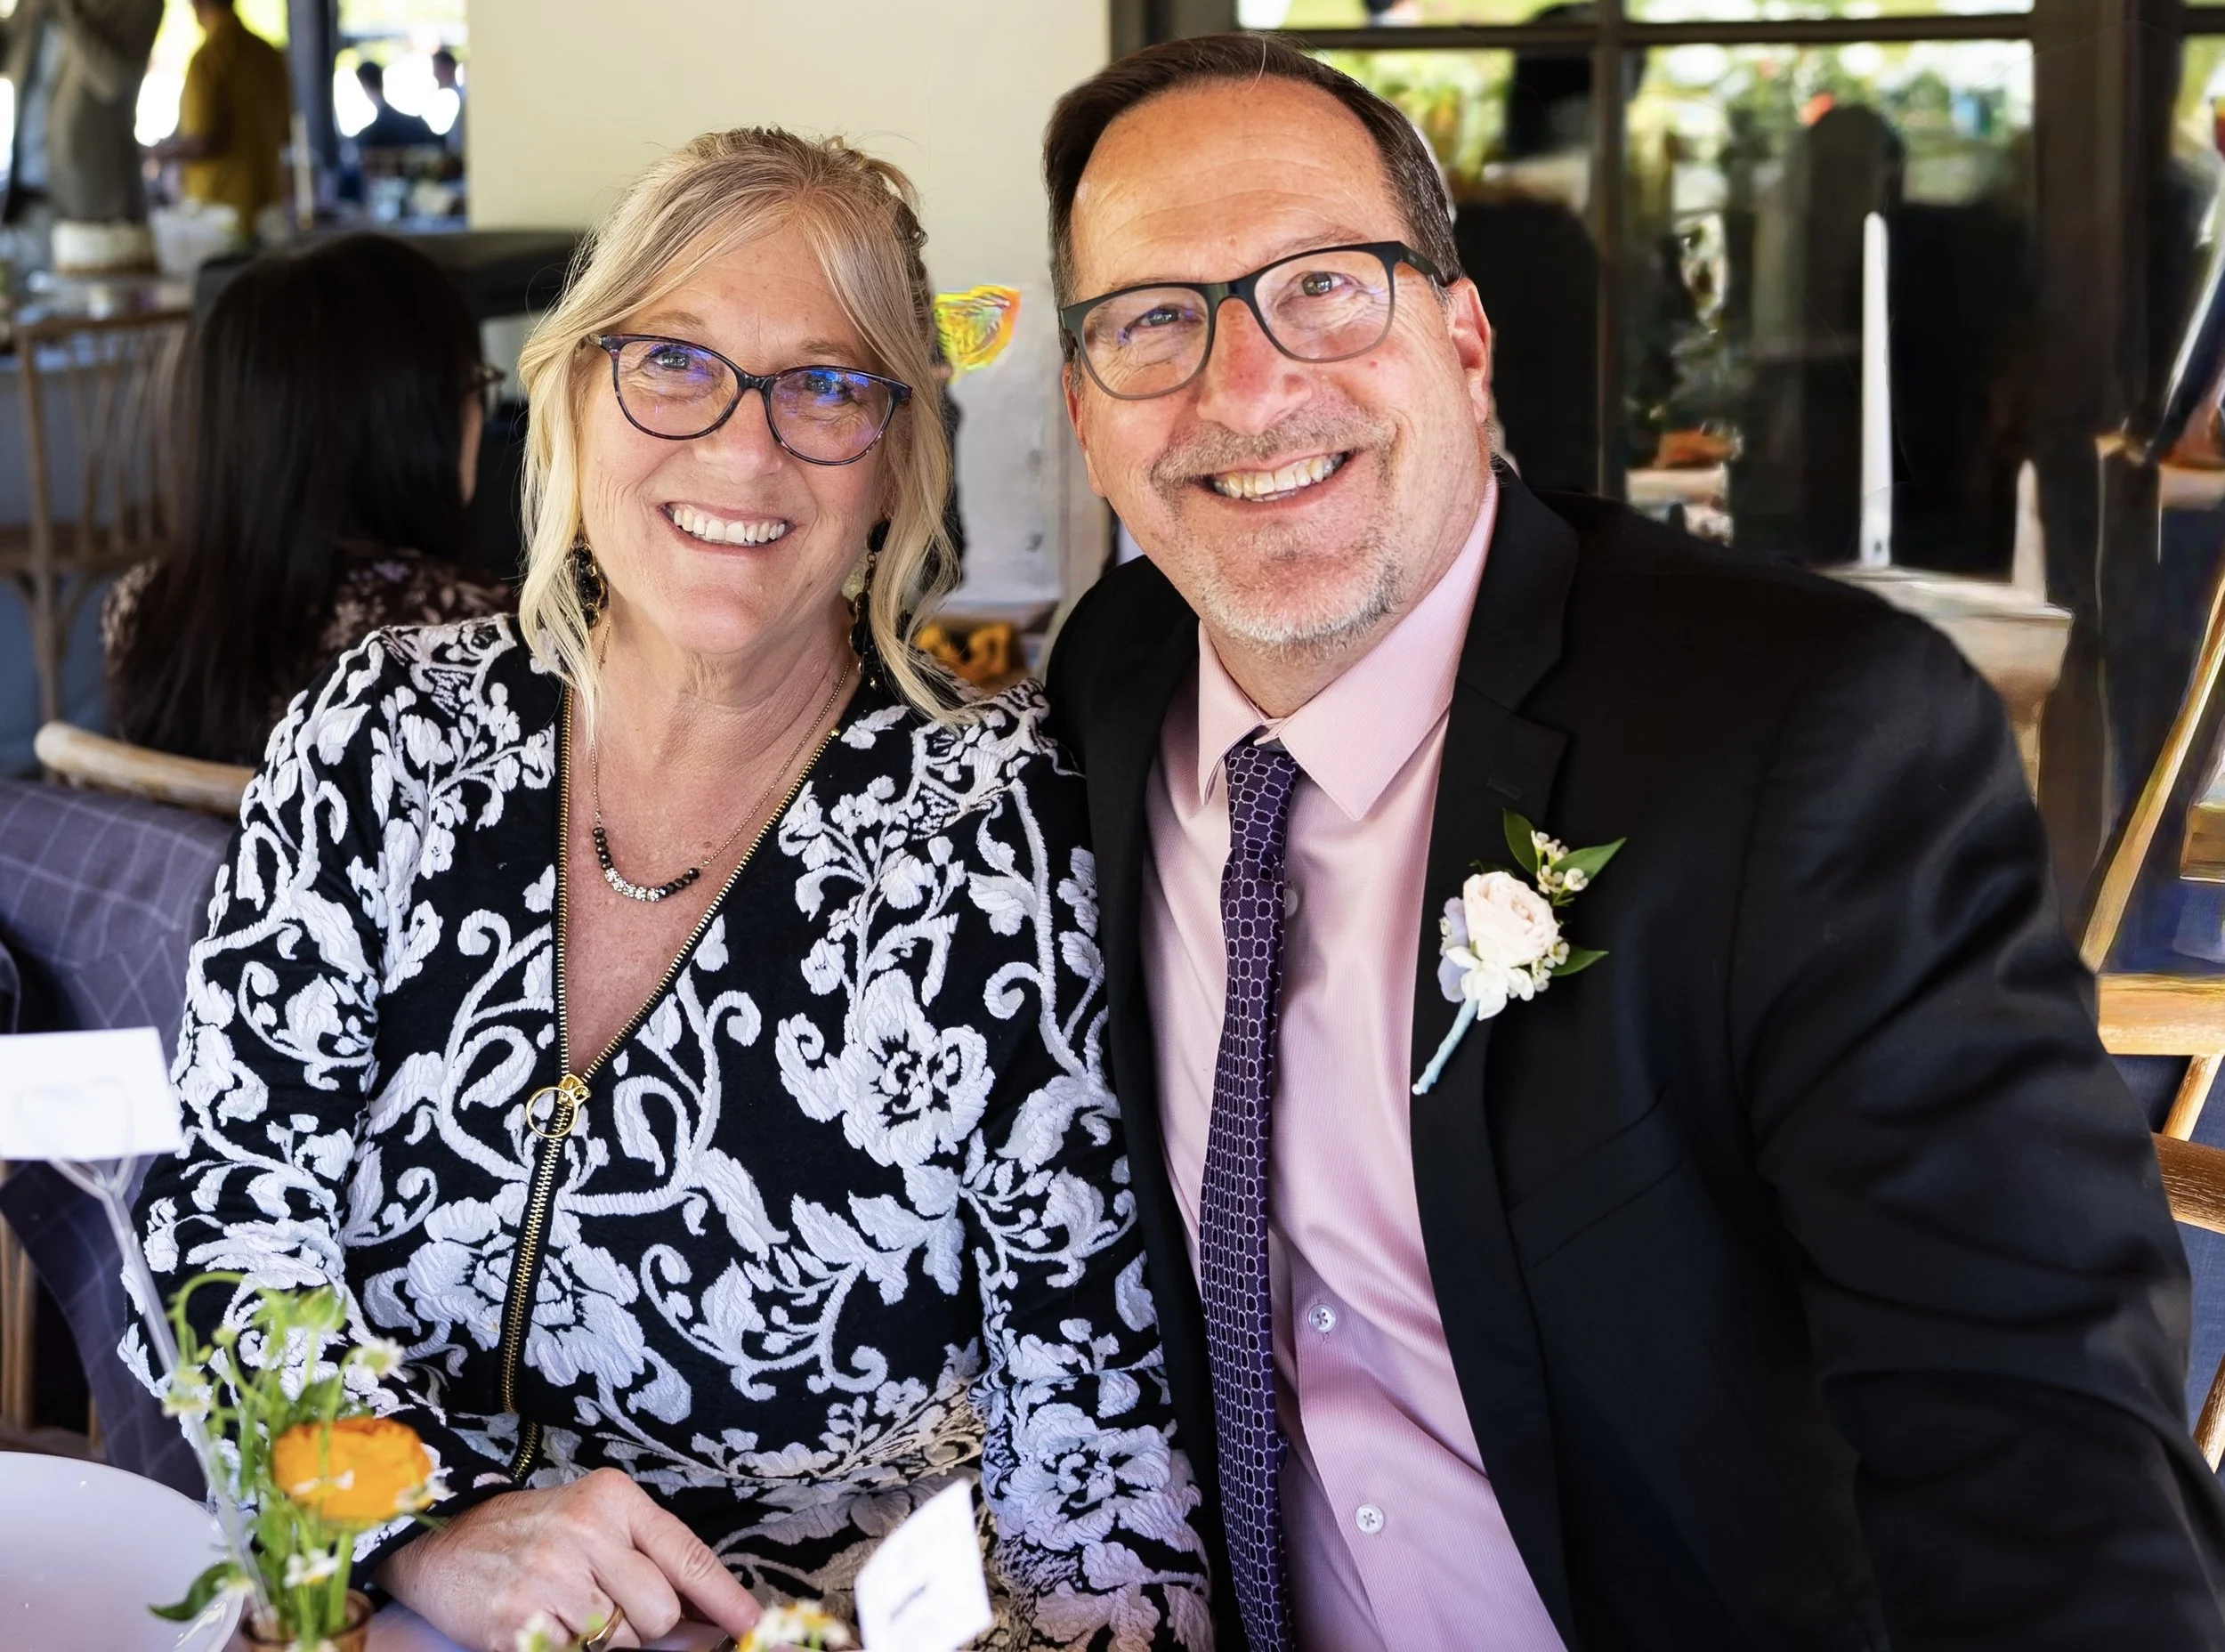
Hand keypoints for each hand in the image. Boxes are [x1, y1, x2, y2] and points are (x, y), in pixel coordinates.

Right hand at [375, 1468, 762, 1651]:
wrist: (441, 1541)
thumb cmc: (531, 1533)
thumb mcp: (594, 1521)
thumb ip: (649, 1557)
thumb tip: (708, 1617)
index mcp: (613, 1499)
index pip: (687, 1555)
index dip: (724, 1597)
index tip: (752, 1623)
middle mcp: (586, 1531)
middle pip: (661, 1611)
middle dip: (648, 1625)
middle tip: (608, 1607)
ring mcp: (551, 1578)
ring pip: (622, 1641)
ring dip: (607, 1640)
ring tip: (570, 1610)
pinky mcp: (519, 1624)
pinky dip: (568, 1648)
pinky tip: (547, 1626)